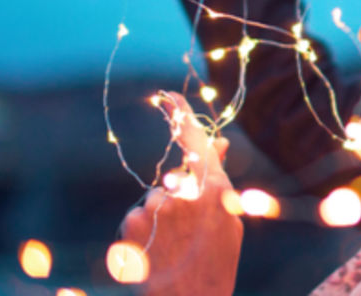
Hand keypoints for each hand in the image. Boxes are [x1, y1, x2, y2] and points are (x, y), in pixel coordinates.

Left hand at [120, 92, 241, 295]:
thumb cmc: (215, 265)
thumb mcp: (228, 220)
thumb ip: (219, 179)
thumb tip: (217, 143)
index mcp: (215, 189)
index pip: (195, 141)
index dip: (180, 115)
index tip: (166, 96)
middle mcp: (184, 193)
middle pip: (174, 179)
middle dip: (177, 199)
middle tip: (188, 237)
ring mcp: (156, 208)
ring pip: (154, 200)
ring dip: (159, 219)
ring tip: (173, 249)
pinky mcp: (132, 224)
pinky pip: (137, 216)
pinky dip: (142, 233)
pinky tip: (155, 253)